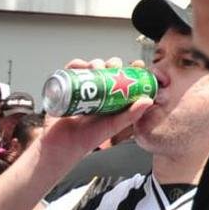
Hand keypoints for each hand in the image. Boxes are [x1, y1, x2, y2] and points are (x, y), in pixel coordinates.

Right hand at [36, 57, 151, 165]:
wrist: (59, 146)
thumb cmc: (86, 139)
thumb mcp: (112, 127)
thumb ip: (130, 116)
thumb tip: (148, 100)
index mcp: (112, 99)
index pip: (125, 79)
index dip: (131, 70)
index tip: (137, 65)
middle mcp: (99, 92)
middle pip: (109, 70)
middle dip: (112, 64)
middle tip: (111, 68)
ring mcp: (83, 89)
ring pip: (92, 68)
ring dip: (95, 63)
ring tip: (95, 68)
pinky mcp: (67, 88)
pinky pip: (71, 71)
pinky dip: (75, 64)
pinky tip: (79, 67)